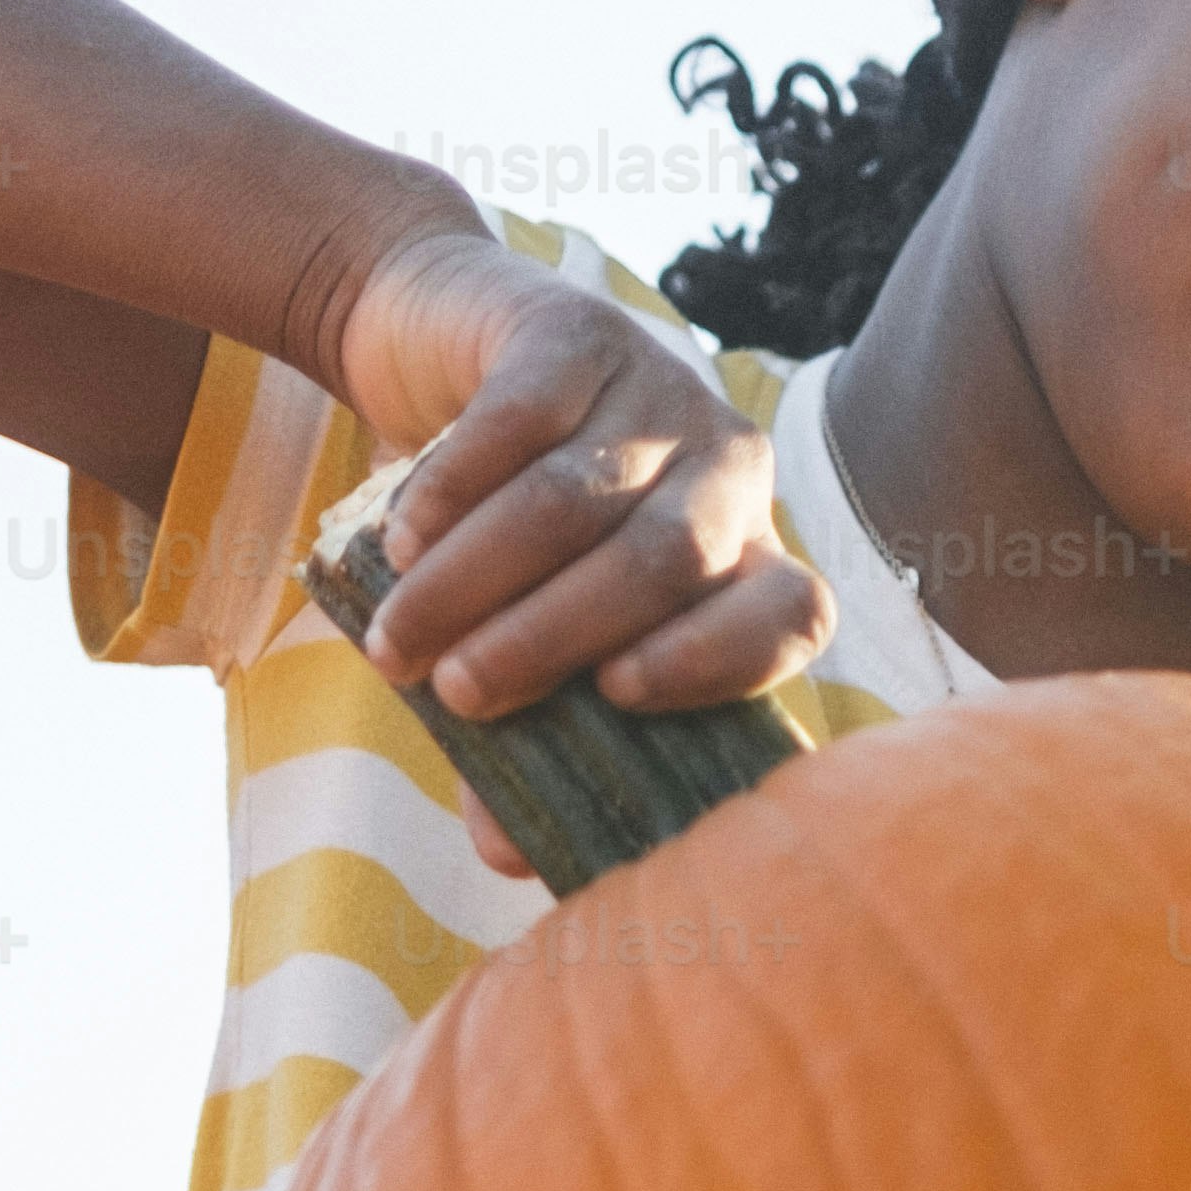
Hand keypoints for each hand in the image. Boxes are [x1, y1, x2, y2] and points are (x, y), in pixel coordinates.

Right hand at [332, 231, 828, 875]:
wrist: (446, 351)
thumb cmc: (503, 533)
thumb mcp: (516, 630)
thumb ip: (525, 741)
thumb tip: (505, 856)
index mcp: (746, 558)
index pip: (793, 614)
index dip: (722, 662)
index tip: (618, 696)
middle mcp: (727, 472)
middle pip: (668, 561)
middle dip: (553, 638)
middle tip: (459, 695)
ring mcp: (659, 392)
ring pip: (577, 500)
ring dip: (476, 581)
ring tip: (398, 641)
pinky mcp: (579, 334)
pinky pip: (517, 423)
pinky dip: (451, 491)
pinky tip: (402, 539)